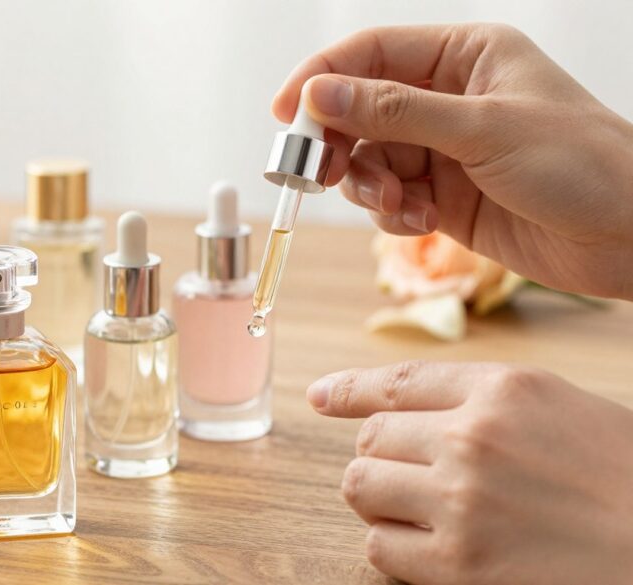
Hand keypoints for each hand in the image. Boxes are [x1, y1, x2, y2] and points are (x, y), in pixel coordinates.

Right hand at [273, 24, 632, 300]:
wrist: (631, 238)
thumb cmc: (581, 165)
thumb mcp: (482, 129)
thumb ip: (395, 111)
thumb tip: (320, 93)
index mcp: (463, 57)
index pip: (370, 54)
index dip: (321, 79)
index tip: (285, 114)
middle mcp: (447, 99)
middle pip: (358, 110)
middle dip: (339, 143)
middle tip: (321, 173)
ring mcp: (442, 150)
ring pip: (368, 160)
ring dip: (367, 185)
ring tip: (396, 205)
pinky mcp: (442, 197)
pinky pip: (388, 198)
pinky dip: (391, 213)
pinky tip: (419, 223)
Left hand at [306, 361, 632, 584]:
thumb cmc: (622, 472)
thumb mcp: (556, 404)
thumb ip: (483, 397)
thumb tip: (406, 404)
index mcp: (502, 389)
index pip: (397, 383)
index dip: (348, 391)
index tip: (321, 397)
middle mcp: (472, 438)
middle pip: (371, 438)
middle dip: (381, 454)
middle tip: (410, 472)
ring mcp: (461, 501)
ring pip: (360, 486)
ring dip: (375, 496)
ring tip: (410, 505)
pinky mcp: (460, 565)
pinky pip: (379, 547)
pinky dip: (390, 545)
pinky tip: (424, 544)